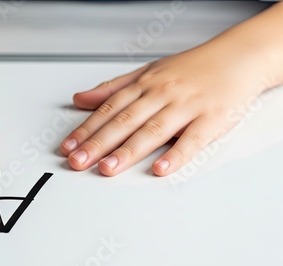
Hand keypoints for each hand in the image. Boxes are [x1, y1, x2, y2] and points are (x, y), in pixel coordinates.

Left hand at [60, 37, 279, 176]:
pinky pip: (193, 139)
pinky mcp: (211, 119)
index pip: (109, 109)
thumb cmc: (190, 68)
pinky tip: (160, 169)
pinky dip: (176, 155)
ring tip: (108, 168)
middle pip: (125, 121)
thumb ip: (112, 88)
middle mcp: (161, 94)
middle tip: (78, 161)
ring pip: (153, 130)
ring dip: (128, 151)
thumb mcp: (147, 72)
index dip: (86, 129)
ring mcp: (186, 106)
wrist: (237, 57)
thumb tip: (80, 98)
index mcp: (144, 85)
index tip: (68, 146)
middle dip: (98, 143)